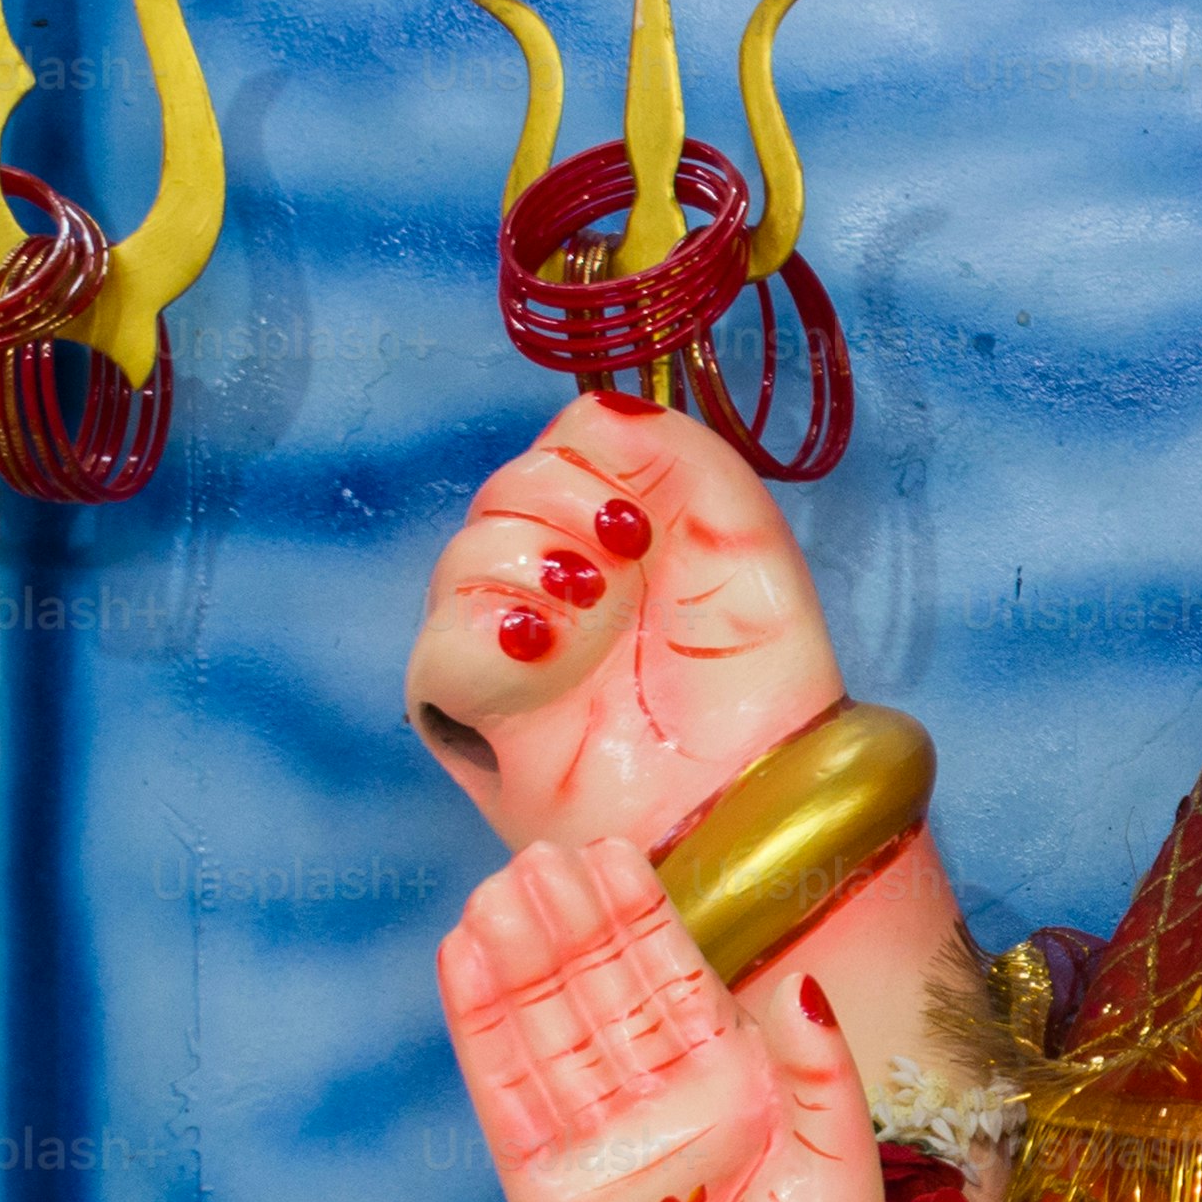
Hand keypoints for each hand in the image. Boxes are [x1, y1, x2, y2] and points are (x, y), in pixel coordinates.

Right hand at [403, 393, 844, 855]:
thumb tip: (601, 406)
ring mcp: (513, 642)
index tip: (647, 506)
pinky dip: (493, 631)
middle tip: (628, 555)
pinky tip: (547, 650)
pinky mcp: (476, 711)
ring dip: (534, 563)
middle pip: (508, 488)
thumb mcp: (746, 541)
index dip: (594, 455)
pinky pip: (442, 640)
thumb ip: (681, 456)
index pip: (565, 445)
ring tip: (597, 610)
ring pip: (467, 553)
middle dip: (565, 503)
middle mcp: (560, 578)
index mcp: (623, 533)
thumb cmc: (760, 681)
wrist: (748, 795)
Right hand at [440, 836, 889, 1201]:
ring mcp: (597, 1140)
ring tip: (496, 892)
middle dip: (570, 925)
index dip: (639, 917)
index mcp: (732, 1081)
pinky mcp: (545, 1189)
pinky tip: (463, 962)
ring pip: (548, 1030)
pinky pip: (507, 1096)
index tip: (607, 852)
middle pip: (601, 991)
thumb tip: (798, 979)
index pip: (672, 980)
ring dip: (519, 961)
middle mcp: (658, 1100)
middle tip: (538, 857)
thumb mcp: (840, 1168)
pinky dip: (482, 1030)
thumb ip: (820, 1074)